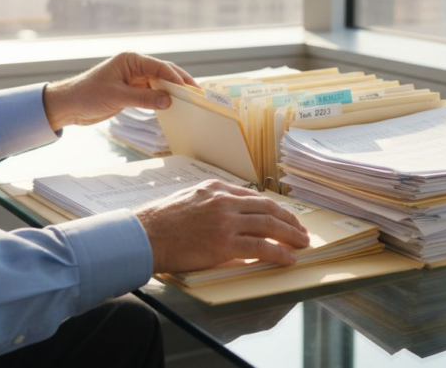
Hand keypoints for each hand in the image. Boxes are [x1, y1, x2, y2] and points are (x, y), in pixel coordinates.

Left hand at [42, 52, 196, 129]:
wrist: (68, 105)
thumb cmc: (87, 95)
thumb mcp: (117, 97)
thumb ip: (144, 99)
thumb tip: (169, 101)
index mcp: (131, 60)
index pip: (160, 66)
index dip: (176, 78)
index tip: (189, 90)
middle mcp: (135, 66)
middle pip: (164, 72)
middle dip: (181, 83)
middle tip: (198, 94)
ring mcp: (134, 79)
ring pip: (160, 83)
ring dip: (174, 91)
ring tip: (191, 101)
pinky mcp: (132, 91)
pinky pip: (153, 93)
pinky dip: (163, 99)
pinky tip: (174, 106)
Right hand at [134, 180, 310, 273]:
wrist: (144, 235)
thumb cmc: (160, 222)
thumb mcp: (189, 199)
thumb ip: (211, 203)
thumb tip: (231, 216)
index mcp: (216, 188)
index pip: (254, 197)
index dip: (274, 208)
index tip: (284, 217)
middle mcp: (224, 201)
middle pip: (267, 208)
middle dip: (289, 220)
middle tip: (301, 231)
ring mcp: (225, 221)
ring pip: (268, 225)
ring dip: (290, 235)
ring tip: (301, 243)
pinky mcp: (224, 243)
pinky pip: (260, 247)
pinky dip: (279, 252)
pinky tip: (288, 257)